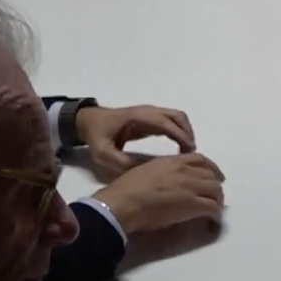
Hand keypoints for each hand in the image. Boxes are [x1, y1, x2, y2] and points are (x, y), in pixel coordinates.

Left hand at [74, 104, 195, 172]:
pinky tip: (180, 148)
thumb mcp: (102, 153)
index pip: (165, 123)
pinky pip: (172, 121)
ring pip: (177, 117)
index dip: (180, 135)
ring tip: (187, 153)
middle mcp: (148, 111)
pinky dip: (181, 131)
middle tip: (190, 155)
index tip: (189, 151)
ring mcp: (150, 113)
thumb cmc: (97, 136)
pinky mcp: (151, 118)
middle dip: (187, 133)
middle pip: (177, 116)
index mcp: (137, 117)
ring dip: (186, 132)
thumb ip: (120, 161)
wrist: (90, 122)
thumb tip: (143, 169)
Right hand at [91, 152, 224, 234]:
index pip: (201, 159)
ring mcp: (190, 187)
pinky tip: (212, 222)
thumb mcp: (146, 169)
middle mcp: (185, 171)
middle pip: (212, 176)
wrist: (123, 203)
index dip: (212, 168)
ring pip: (216, 191)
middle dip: (216, 187)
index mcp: (172, 161)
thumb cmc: (127, 189)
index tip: (215, 176)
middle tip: (214, 198)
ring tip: (214, 212)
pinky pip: (213, 208)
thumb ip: (162, 171)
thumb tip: (169, 179)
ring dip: (217, 201)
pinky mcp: (192, 205)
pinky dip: (216, 215)